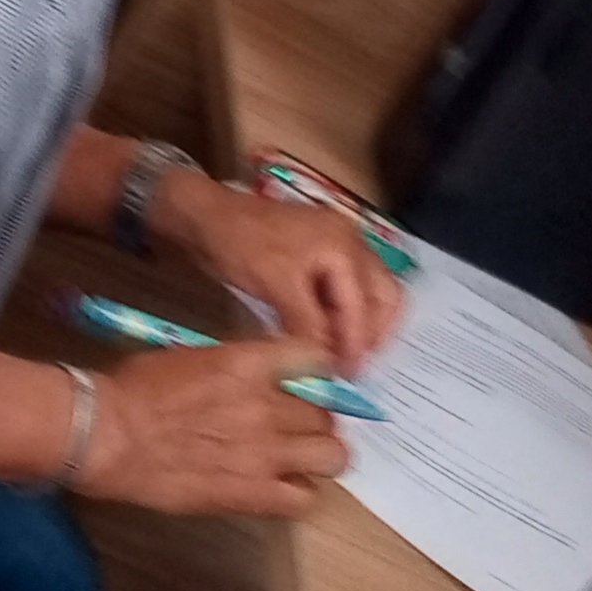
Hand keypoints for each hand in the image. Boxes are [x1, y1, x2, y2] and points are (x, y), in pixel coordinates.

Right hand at [72, 335, 353, 516]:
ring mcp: (264, 453)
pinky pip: (306, 498)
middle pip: (326, 412)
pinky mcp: (252, 494)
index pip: (317, 359)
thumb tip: (260, 375)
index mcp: (248, 364)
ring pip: (332, 456)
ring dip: (320, 455)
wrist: (108, 437)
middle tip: (297, 425)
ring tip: (301, 458)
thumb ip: (236, 366)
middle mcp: (266, 406)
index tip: (312, 381)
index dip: (320, 371)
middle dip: (316, 419)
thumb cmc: (136, 391)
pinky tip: (281, 487)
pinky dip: (300, 493)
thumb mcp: (191, 357)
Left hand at [151, 168, 401, 374]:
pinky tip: (331, 333)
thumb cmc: (240, 245)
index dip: (357, 343)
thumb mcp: (275, 286)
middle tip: (356, 365)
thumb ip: (308, 322)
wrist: (207, 215)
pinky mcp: (325, 251)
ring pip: (372, 290)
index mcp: (343, 246)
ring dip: (364, 323)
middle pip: (384, 294)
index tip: (350, 375)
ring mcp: (341, 243)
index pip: (362, 305)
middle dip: (374, 332)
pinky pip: (351, 285)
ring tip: (346, 354)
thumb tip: (330, 360)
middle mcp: (351, 241)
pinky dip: (347, 311)